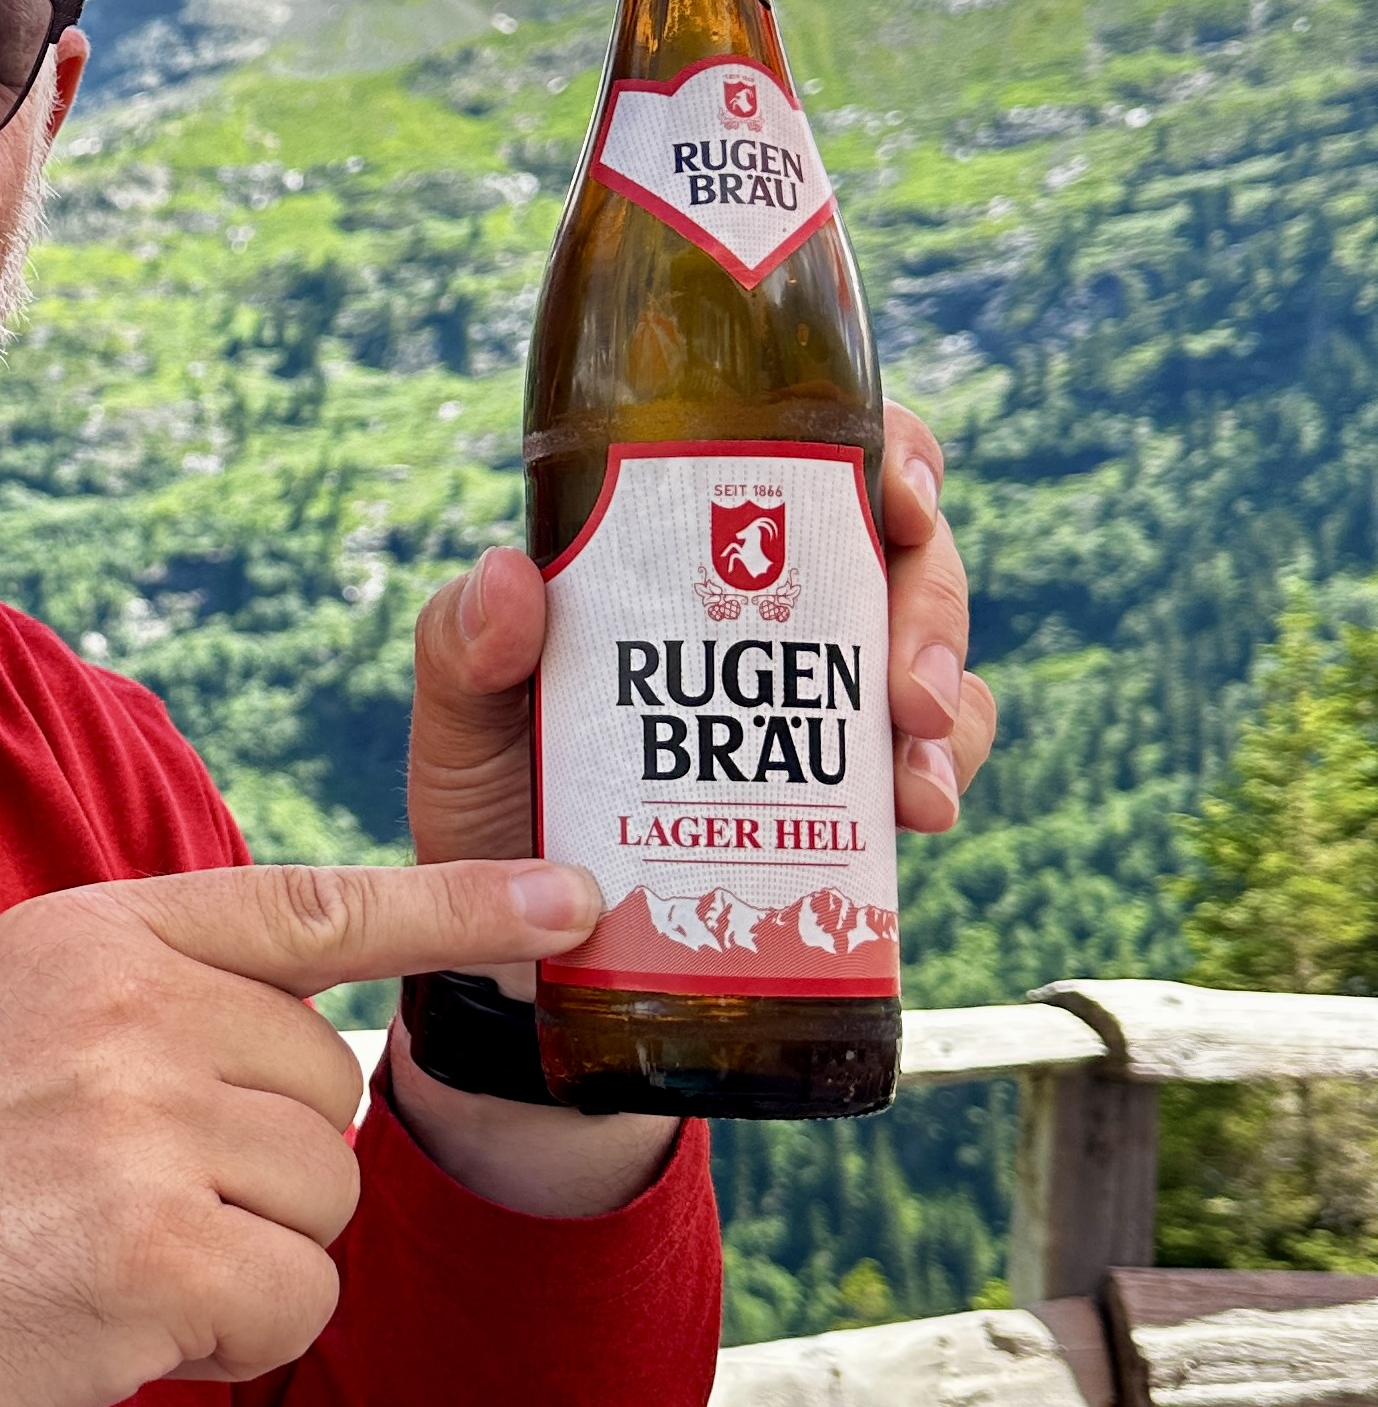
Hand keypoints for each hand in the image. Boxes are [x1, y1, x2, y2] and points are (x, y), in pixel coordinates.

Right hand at [0, 858, 604, 1406]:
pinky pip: (300, 1304)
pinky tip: (117, 1331)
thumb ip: (140, 998)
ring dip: (246, 1263)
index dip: (458, 909)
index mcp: (81, 935)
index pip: (310, 906)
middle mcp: (122, 1006)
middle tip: (115, 1209)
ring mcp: (139, 1125)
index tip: (577, 902)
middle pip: (329, 1091)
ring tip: (100, 1267)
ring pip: (325, 1203)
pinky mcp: (154, 1254)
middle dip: (260, 1172)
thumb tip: (317, 1034)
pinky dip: (232, 1342)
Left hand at [408, 399, 997, 864]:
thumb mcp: (458, 716)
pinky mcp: (842, 794)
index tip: (899, 502)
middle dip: (932, 606)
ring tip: (913, 784)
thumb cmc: (485, 803)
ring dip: (949, 705)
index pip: (813, 465)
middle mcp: (769, 616)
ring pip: (933, 660)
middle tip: (908, 688)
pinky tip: (918, 815)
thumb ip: (462, 643)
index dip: (889, 458)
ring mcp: (814, 703)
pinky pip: (929, 759)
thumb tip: (514, 575)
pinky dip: (940, 775)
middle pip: (902, 558)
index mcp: (688, 557)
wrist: (514, 949)